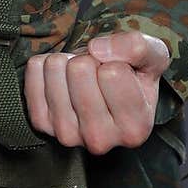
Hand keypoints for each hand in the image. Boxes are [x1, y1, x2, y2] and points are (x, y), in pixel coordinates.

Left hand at [24, 31, 170, 153]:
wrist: (105, 89)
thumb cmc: (133, 74)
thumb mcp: (153, 55)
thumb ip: (138, 47)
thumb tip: (97, 49)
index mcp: (135, 129)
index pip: (112, 72)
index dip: (115, 59)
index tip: (118, 71)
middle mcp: (101, 140)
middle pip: (79, 70)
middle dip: (89, 59)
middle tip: (97, 72)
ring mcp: (67, 134)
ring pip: (55, 68)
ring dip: (67, 60)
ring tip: (81, 76)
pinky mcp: (42, 123)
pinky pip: (34, 70)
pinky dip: (46, 64)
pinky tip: (62, 78)